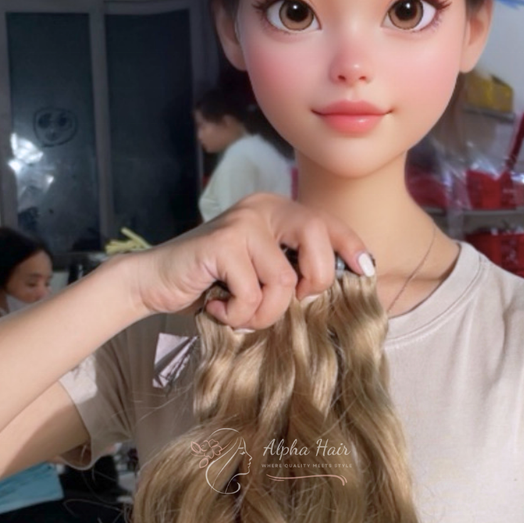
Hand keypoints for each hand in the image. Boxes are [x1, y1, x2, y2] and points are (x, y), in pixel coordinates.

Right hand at [123, 194, 372, 329]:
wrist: (156, 282)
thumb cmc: (213, 285)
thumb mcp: (260, 274)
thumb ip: (292, 271)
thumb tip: (340, 284)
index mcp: (276, 211)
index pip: (326, 222)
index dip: (351, 245)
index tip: (367, 270)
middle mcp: (263, 208)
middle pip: (317, 238)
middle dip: (314, 282)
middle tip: (290, 302)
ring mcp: (242, 223)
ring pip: (285, 280)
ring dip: (265, 313)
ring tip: (240, 313)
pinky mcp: (223, 243)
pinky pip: (253, 293)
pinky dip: (238, 314)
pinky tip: (217, 307)